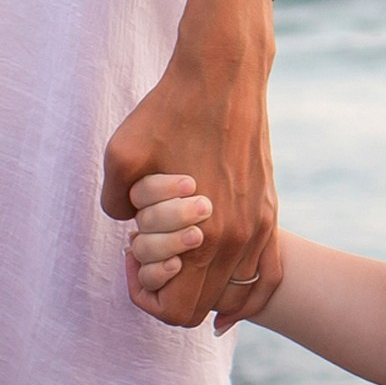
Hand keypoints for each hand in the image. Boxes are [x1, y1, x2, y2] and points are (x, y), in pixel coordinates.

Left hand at [101, 0, 280, 328]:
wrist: (224, 74)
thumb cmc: (169, 112)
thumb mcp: (120, 157)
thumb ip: (114, 206)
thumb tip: (127, 225)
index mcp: (206, 236)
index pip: (176, 310)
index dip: (146, 294)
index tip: (132, 257)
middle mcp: (240, 239)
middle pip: (203, 309)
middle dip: (170, 291)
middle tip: (150, 252)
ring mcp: (262, 226)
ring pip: (238, 295)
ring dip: (204, 287)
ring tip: (181, 256)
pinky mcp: (271, 211)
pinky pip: (269, 274)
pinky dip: (247, 296)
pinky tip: (226, 308)